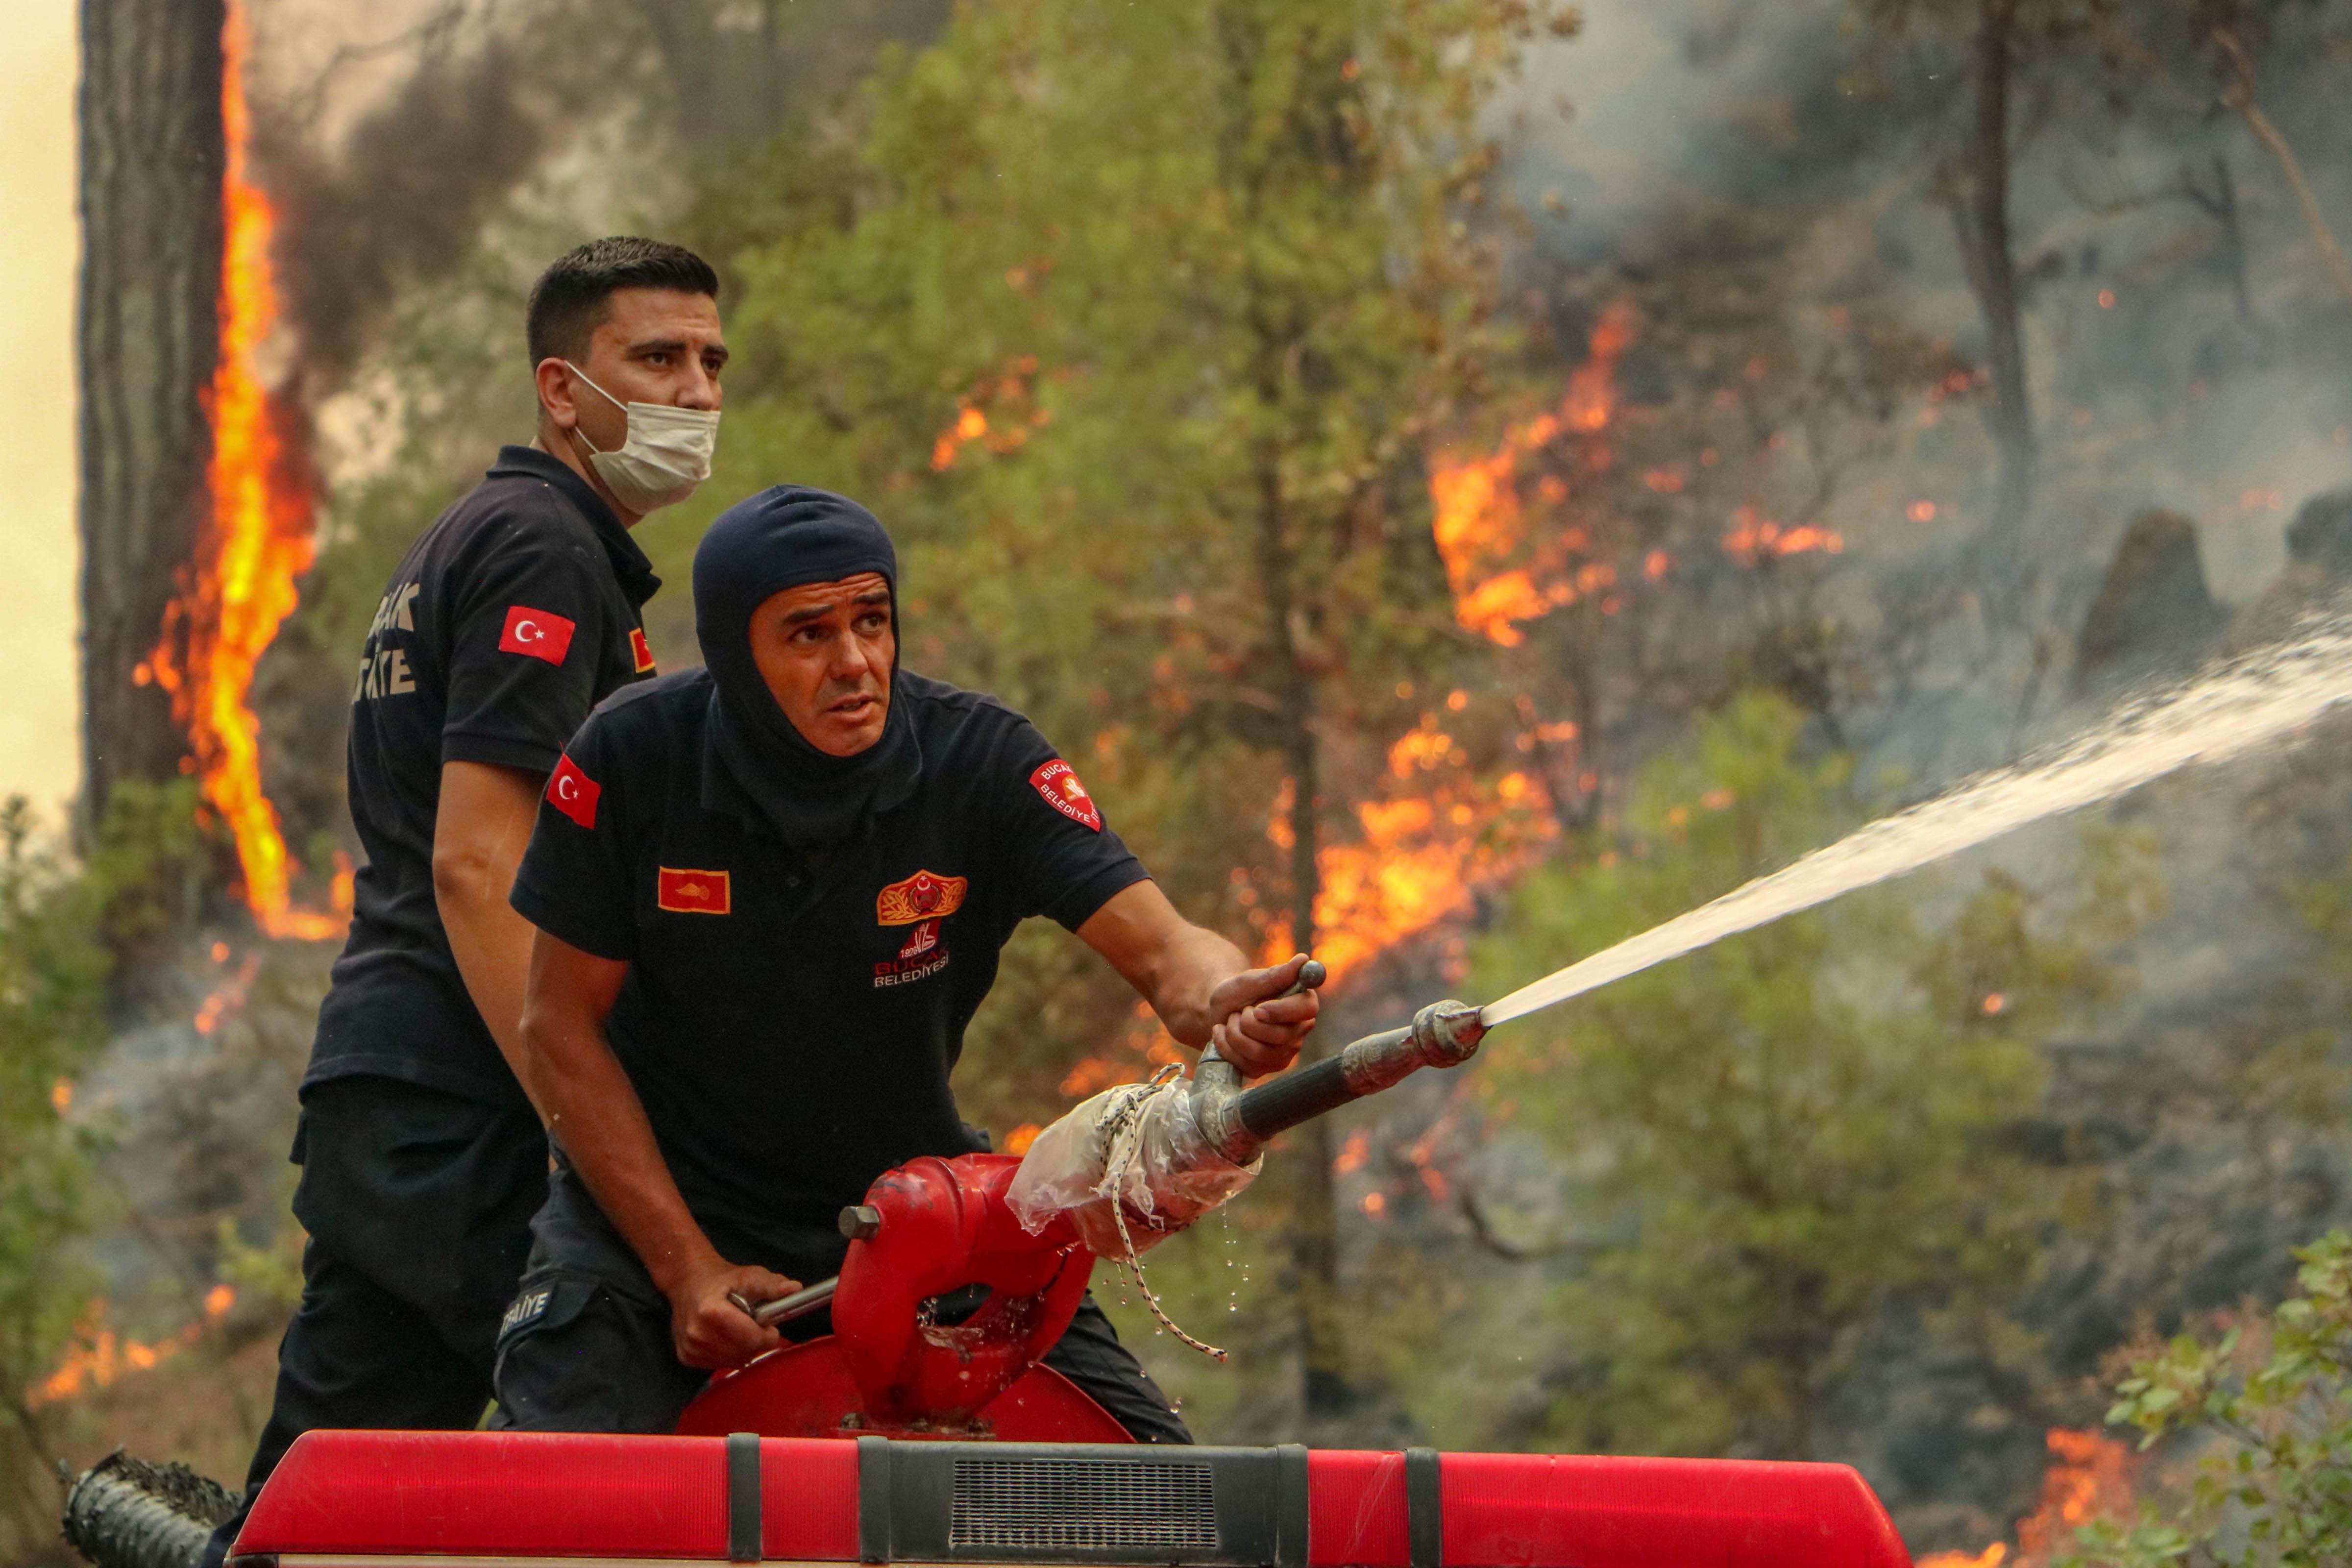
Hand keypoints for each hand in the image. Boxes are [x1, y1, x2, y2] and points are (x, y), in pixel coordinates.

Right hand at [664, 1256, 798, 1369]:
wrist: (689, 1281)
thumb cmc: (722, 1279)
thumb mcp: (749, 1276)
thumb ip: (772, 1286)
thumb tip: (795, 1289)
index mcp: (711, 1312)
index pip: (752, 1340)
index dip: (767, 1334)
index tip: (767, 1324)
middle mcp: (697, 1334)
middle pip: (745, 1353)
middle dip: (756, 1341)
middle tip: (753, 1324)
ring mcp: (691, 1348)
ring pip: (735, 1361)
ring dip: (744, 1348)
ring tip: (738, 1327)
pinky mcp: (687, 1357)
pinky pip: (721, 1364)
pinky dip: (730, 1353)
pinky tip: (726, 1336)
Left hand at [1205, 953, 1320, 1078]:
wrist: (1217, 1013)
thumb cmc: (1237, 993)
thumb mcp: (1251, 981)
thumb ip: (1277, 974)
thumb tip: (1303, 960)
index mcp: (1301, 1003)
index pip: (1308, 1009)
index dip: (1282, 1011)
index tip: (1258, 1008)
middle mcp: (1298, 1030)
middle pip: (1281, 1036)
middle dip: (1249, 1023)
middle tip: (1239, 1011)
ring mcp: (1283, 1052)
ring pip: (1260, 1053)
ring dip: (1235, 1034)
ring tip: (1231, 1021)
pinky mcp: (1266, 1068)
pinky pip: (1246, 1064)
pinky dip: (1226, 1047)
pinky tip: (1223, 1035)